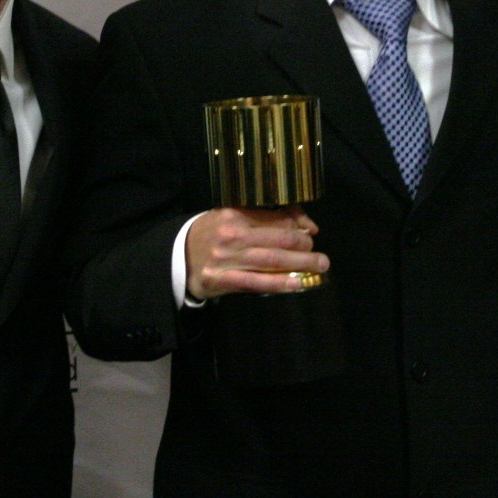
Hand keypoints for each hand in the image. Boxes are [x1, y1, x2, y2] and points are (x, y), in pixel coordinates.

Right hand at [185, 205, 328, 299]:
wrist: (177, 258)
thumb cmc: (212, 235)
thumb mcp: (232, 218)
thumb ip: (265, 216)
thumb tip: (304, 221)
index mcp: (235, 214)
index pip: (276, 218)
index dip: (299, 225)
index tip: (312, 232)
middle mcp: (231, 234)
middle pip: (277, 239)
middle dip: (304, 246)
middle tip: (320, 254)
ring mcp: (225, 258)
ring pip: (271, 261)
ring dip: (300, 264)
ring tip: (320, 267)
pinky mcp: (221, 280)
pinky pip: (256, 282)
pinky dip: (279, 283)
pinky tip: (297, 284)